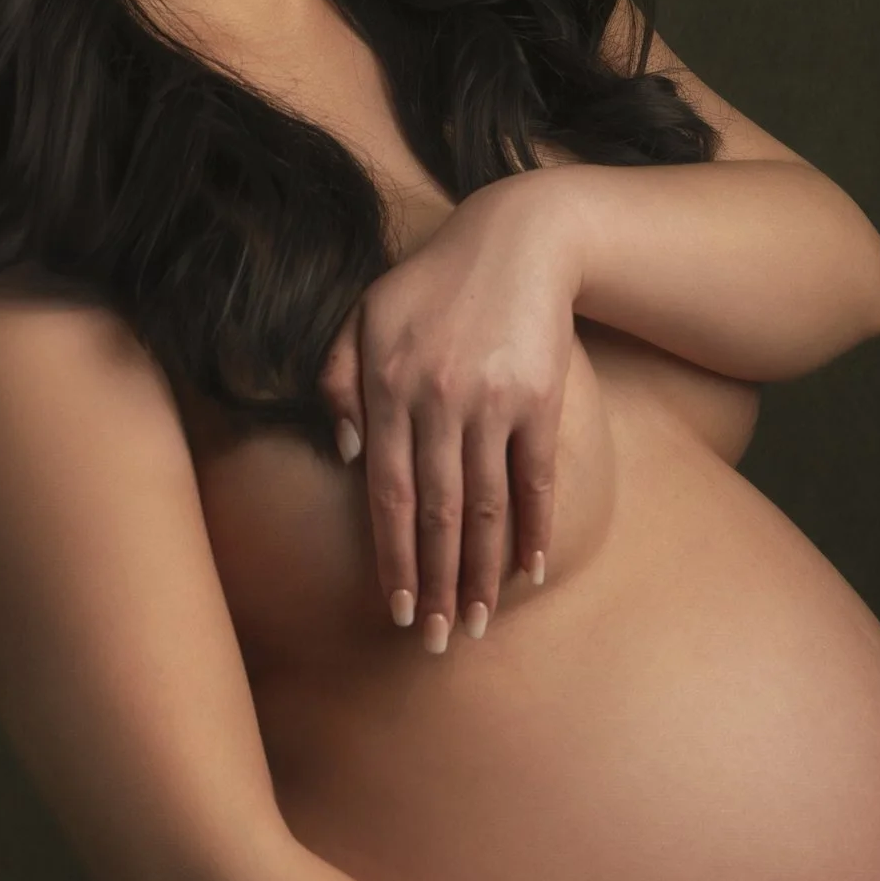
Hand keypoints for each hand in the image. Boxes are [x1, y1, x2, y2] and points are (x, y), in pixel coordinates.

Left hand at [317, 170, 579, 652]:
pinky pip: (536, 478)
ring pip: (485, 505)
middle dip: (437, 585)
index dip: (392, 559)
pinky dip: (534, 528)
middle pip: (436, 512)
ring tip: (482, 622)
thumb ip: (338, 382)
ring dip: (484, 572)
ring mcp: (493, 400)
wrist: (519, 237)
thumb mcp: (364, 316)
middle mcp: (438, 399)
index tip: (397, 610)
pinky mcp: (541, 398)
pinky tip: (530, 570)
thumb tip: (345, 457)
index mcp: (388, 386)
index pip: (386, 494)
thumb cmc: (430, 284)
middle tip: (439, 642)